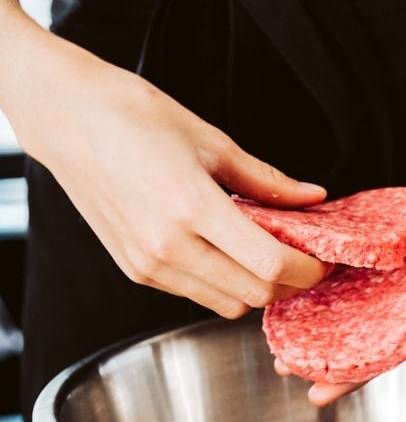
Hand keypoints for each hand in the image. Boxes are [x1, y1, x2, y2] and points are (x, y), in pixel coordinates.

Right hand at [23, 47, 328, 316]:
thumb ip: (266, 180)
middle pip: (255, 295)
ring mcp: (150, 265)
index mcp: (191, 207)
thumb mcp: (211, 140)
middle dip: (289, 284)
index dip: (308, 269)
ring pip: (227, 304)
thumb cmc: (132, 116)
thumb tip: (313, 198)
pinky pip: (197, 294)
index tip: (322, 260)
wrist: (67, 119)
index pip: (271, 264)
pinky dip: (223, 283)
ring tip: (264, 254)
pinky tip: (226, 253)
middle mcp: (168, 246)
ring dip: (255, 288)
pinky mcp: (137, 272)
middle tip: (303, 260)